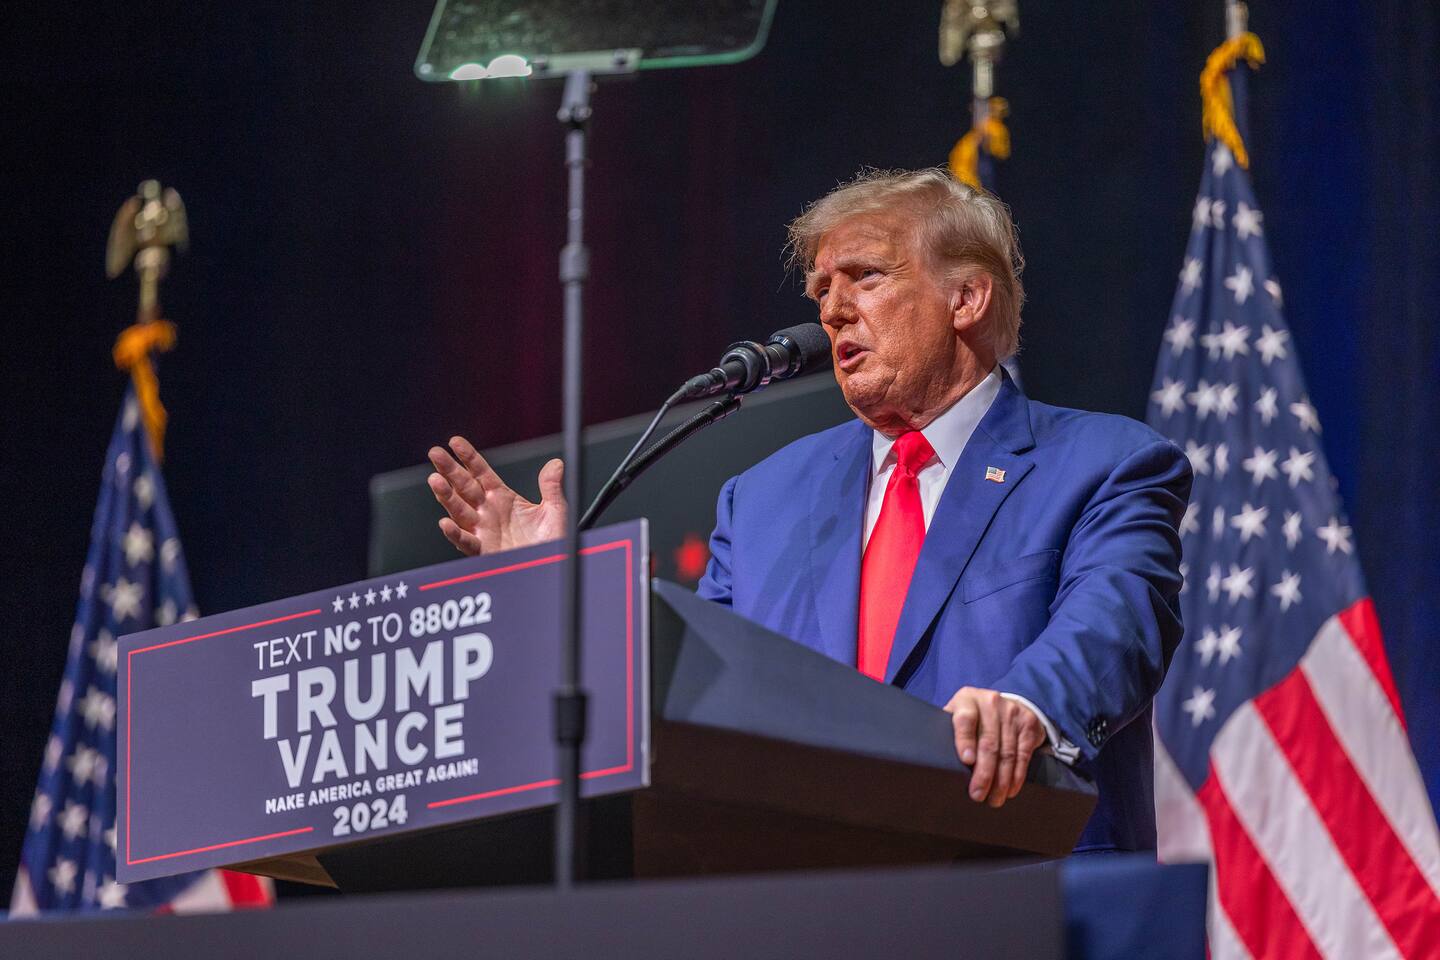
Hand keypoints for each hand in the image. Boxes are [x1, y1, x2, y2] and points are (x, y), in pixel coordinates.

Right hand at [426, 436, 567, 555]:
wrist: (552, 566)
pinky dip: (455, 533)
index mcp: (503, 498)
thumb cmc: (553, 541)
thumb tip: (555, 464)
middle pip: (464, 487)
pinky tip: (446, 522)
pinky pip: (465, 541)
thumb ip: (551, 487)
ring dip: (446, 496)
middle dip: (449, 470)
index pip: (481, 473)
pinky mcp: (483, 551)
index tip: (455, 442)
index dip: (468, 458)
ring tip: (435, 480)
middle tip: (435, 454)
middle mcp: (488, 512)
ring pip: (459, 510)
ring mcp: (483, 530)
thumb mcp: (555, 510)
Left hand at [943, 686, 1045, 807]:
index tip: (967, 761)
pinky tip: (1010, 789)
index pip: (965, 719)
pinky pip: (1023, 754)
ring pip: (1007, 752)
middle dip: (984, 773)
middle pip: (988, 742)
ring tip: (994, 798)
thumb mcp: (956, 715)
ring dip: (1001, 780)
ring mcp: (1011, 711)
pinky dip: (1017, 776)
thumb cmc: (972, 717)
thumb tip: (936, 761)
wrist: (1004, 703)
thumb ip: (948, 731)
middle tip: (978, 794)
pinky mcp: (1028, 723)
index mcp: (967, 699)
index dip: (965, 740)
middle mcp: (990, 702)